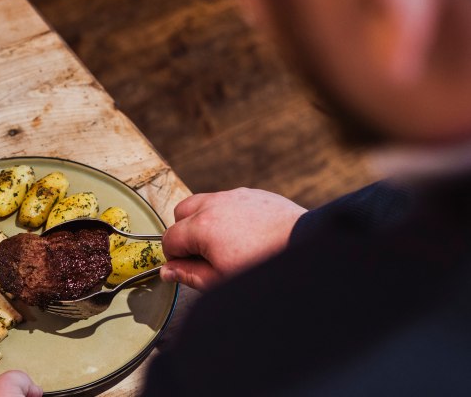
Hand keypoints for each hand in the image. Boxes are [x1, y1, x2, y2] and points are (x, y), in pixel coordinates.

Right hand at [160, 188, 305, 289]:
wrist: (306, 249)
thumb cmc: (263, 267)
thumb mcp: (220, 280)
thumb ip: (189, 275)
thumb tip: (168, 271)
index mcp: (202, 227)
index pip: (170, 238)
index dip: (174, 256)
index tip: (186, 267)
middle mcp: (214, 204)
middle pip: (182, 213)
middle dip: (185, 232)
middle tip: (201, 254)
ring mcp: (235, 196)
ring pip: (205, 203)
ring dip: (204, 220)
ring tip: (222, 244)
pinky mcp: (253, 194)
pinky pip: (229, 200)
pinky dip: (227, 214)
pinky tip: (243, 235)